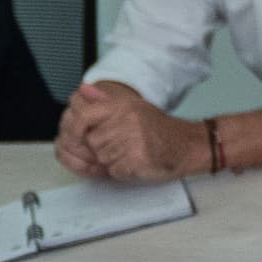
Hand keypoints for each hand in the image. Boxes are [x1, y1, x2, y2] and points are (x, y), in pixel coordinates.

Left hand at [55, 81, 197, 181]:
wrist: (186, 145)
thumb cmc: (159, 129)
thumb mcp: (132, 107)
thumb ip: (104, 101)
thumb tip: (82, 90)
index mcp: (121, 106)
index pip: (83, 115)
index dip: (74, 129)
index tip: (75, 137)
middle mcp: (125, 119)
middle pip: (92, 142)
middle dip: (102, 149)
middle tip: (122, 145)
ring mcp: (132, 139)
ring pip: (102, 158)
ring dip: (113, 161)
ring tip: (132, 152)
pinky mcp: (138, 159)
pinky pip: (116, 171)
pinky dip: (123, 171)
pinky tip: (137, 162)